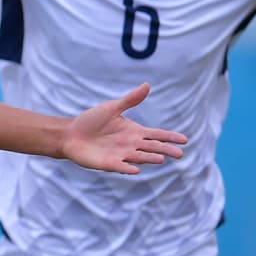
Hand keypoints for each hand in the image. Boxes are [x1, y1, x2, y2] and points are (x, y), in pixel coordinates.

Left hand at [62, 83, 187, 173]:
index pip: (157, 135)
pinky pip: (120, 167)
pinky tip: (135, 170)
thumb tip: (147, 85)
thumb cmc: (92, 121)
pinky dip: (127, 169)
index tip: (184, 140)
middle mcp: (131, 145)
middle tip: (180, 154)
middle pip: (152, 148)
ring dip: (149, 158)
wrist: (71, 134)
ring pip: (139, 157)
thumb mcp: (112, 108)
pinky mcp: (109, 163)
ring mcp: (121, 155)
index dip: (169, 137)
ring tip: (160, 158)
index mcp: (134, 132)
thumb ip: (130, 100)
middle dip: (166, 150)